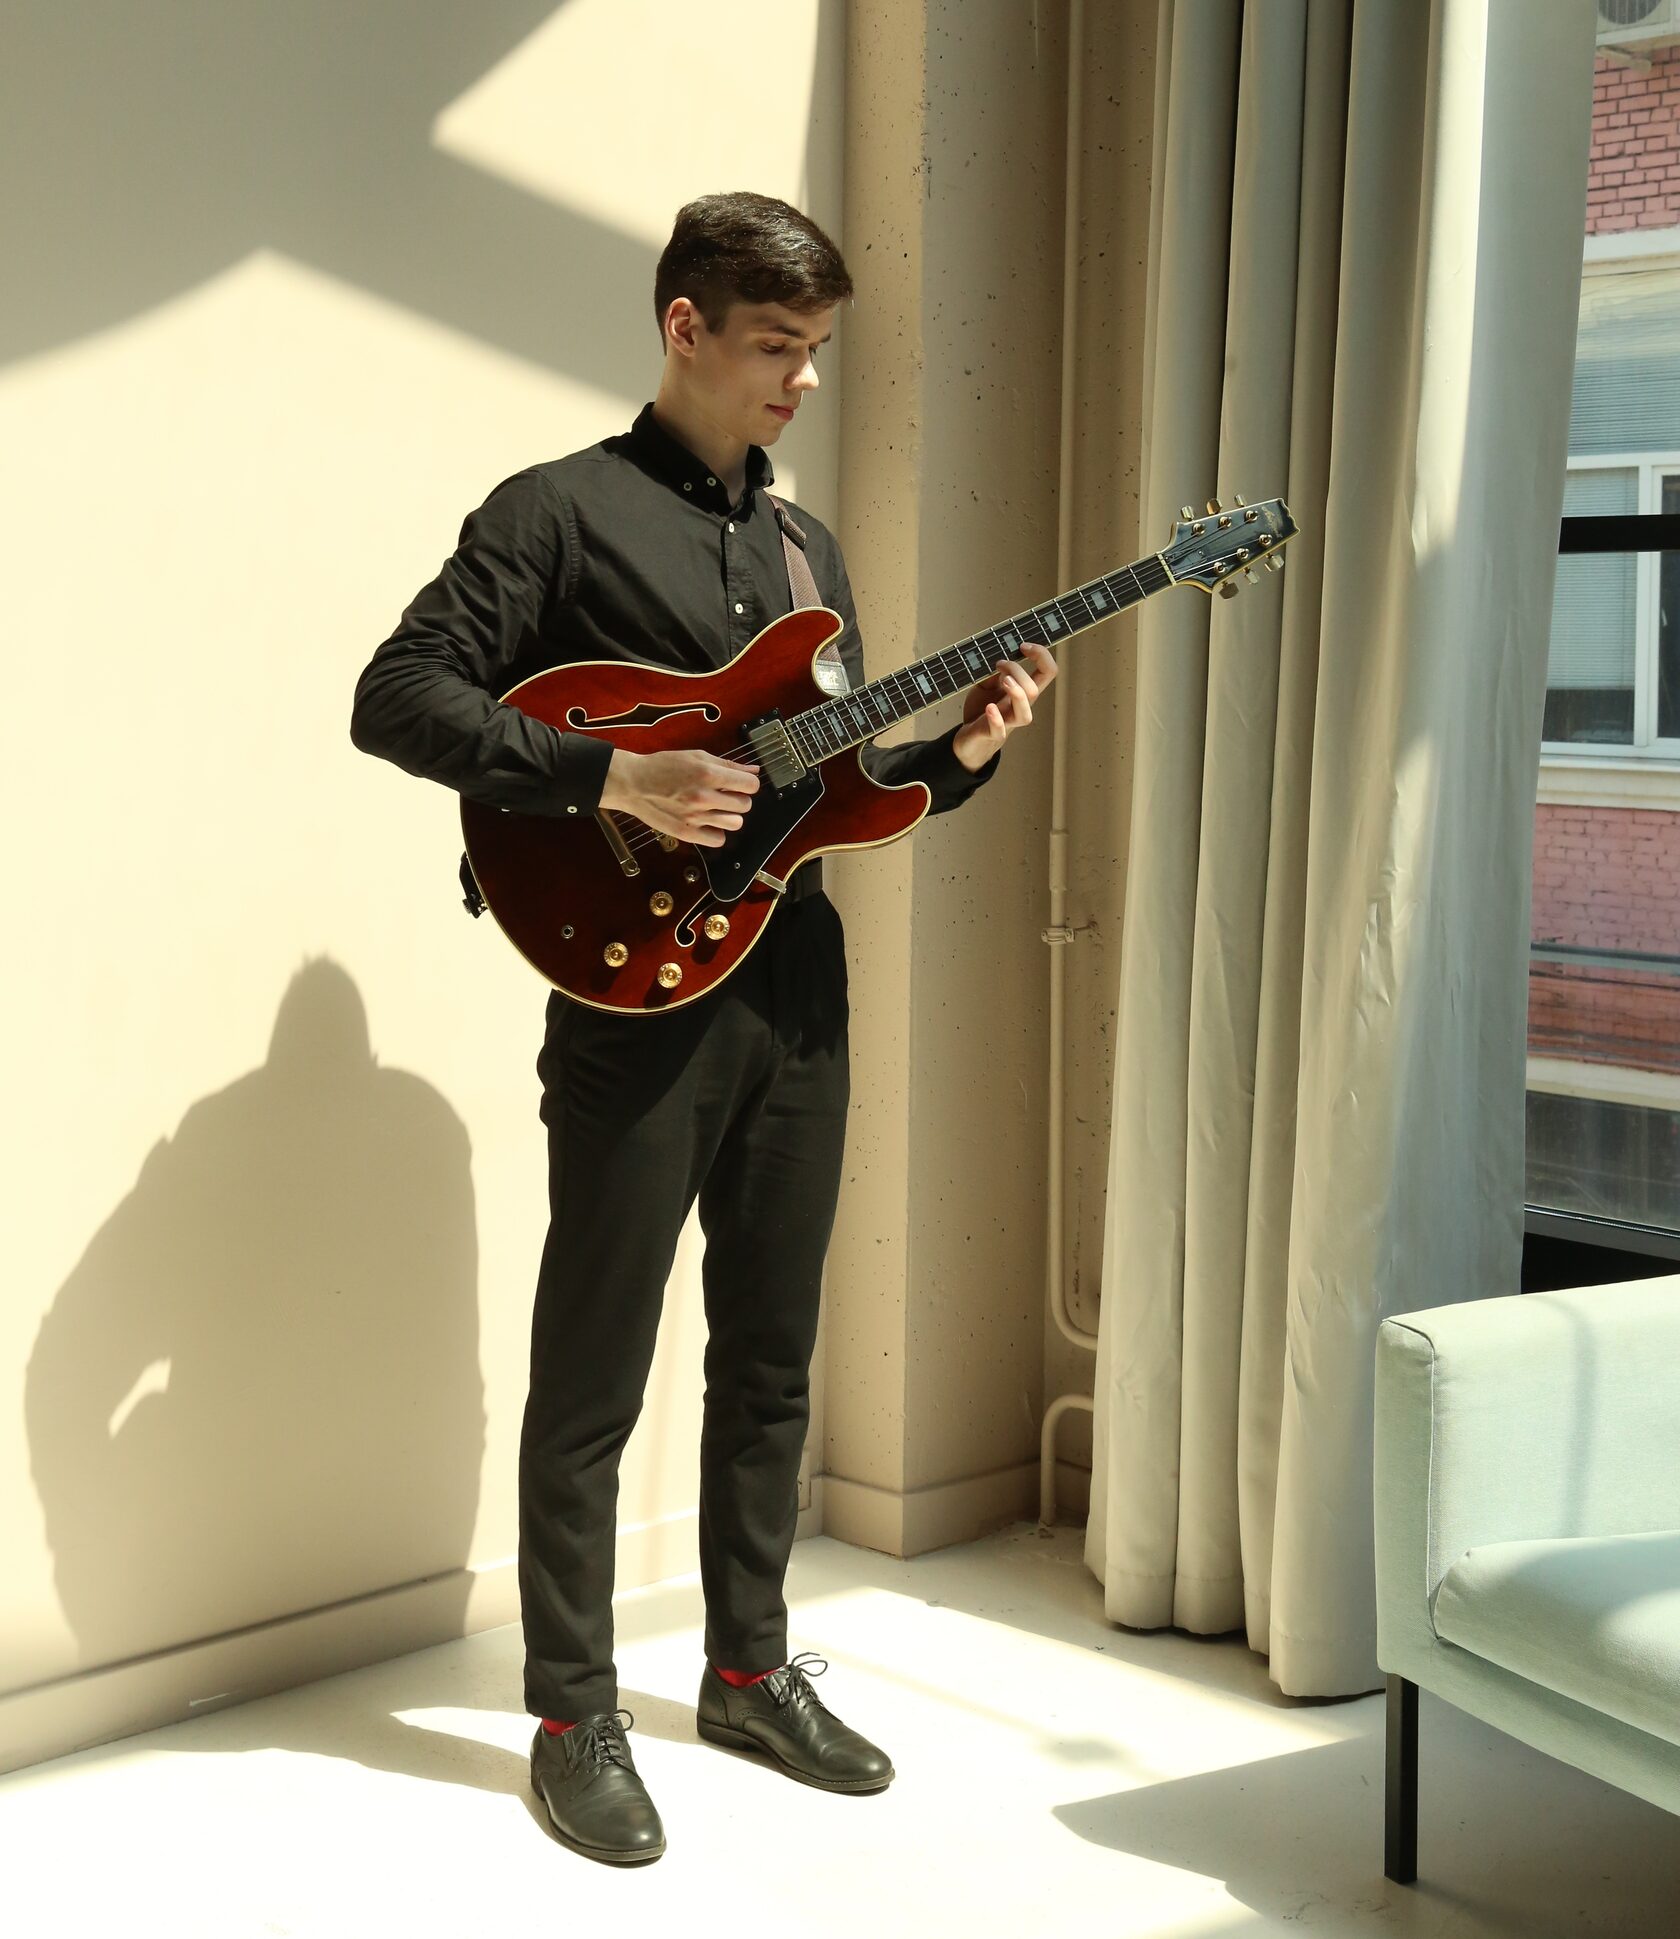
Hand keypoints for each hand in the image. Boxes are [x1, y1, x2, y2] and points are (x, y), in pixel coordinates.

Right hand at [598, 747, 759, 846]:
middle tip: (725, 795)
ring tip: (716, 809)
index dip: (748, 784)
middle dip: (738, 798)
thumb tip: (753, 770)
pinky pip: (718, 840)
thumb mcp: (696, 756)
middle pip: (745, 805)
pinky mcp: (686, 833)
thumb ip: (727, 764)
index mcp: (707, 774)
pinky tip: (708, 822)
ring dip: (730, 816)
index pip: (750, 785)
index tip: (741, 784)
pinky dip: (716, 832)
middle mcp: (703, 797)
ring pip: (735, 823)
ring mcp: (695, 817)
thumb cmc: (663, 766)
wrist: (633, 783)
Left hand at [952, 641, 1056, 769]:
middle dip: (1018, 672)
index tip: (1023, 646)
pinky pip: (999, 731)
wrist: (968, 737)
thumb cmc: (981, 709)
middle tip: (998, 664)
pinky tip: (990, 708)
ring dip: (1017, 694)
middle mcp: (1018, 706)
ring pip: (1024, 714)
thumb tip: (998, 655)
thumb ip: (994, 671)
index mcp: (1022, 691)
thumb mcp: (986, 683)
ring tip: (1004, 681)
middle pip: (1033, 691)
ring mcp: (1006, 722)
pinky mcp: (990, 733)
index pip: (1047, 672)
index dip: (1042, 655)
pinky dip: (996, 719)